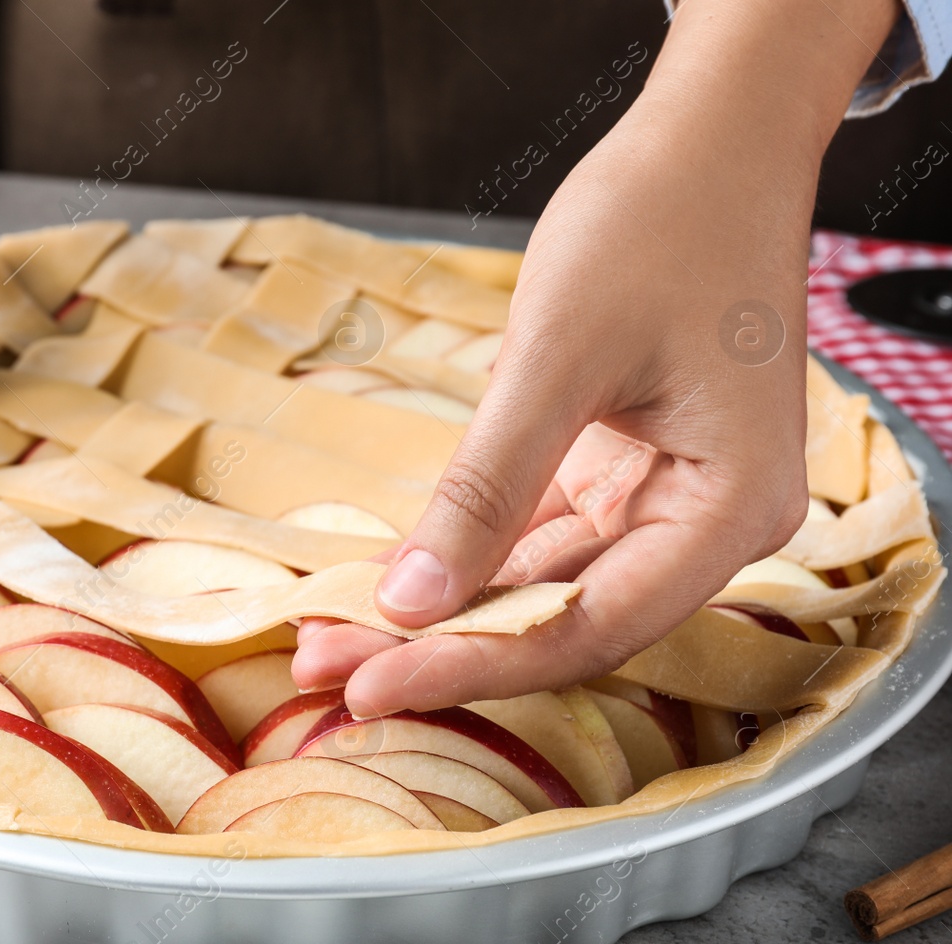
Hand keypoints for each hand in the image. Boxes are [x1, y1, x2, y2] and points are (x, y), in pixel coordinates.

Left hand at [292, 0, 898, 716]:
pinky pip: (530, 536)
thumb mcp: (559, 358)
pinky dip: (461, 554)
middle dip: (442, 647)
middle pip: (561, 620)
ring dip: (441, 609)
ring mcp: (660, 499)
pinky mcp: (616, 472)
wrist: (704, 143)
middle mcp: (704, 523)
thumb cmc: (658, 226)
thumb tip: (411, 601)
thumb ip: (487, 488)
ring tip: (333, 635)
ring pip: (538, 586)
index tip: (374, 688)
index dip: (476, 666)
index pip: (590, 626)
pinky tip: (387, 578)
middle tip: (328, 668)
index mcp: (728, 510)